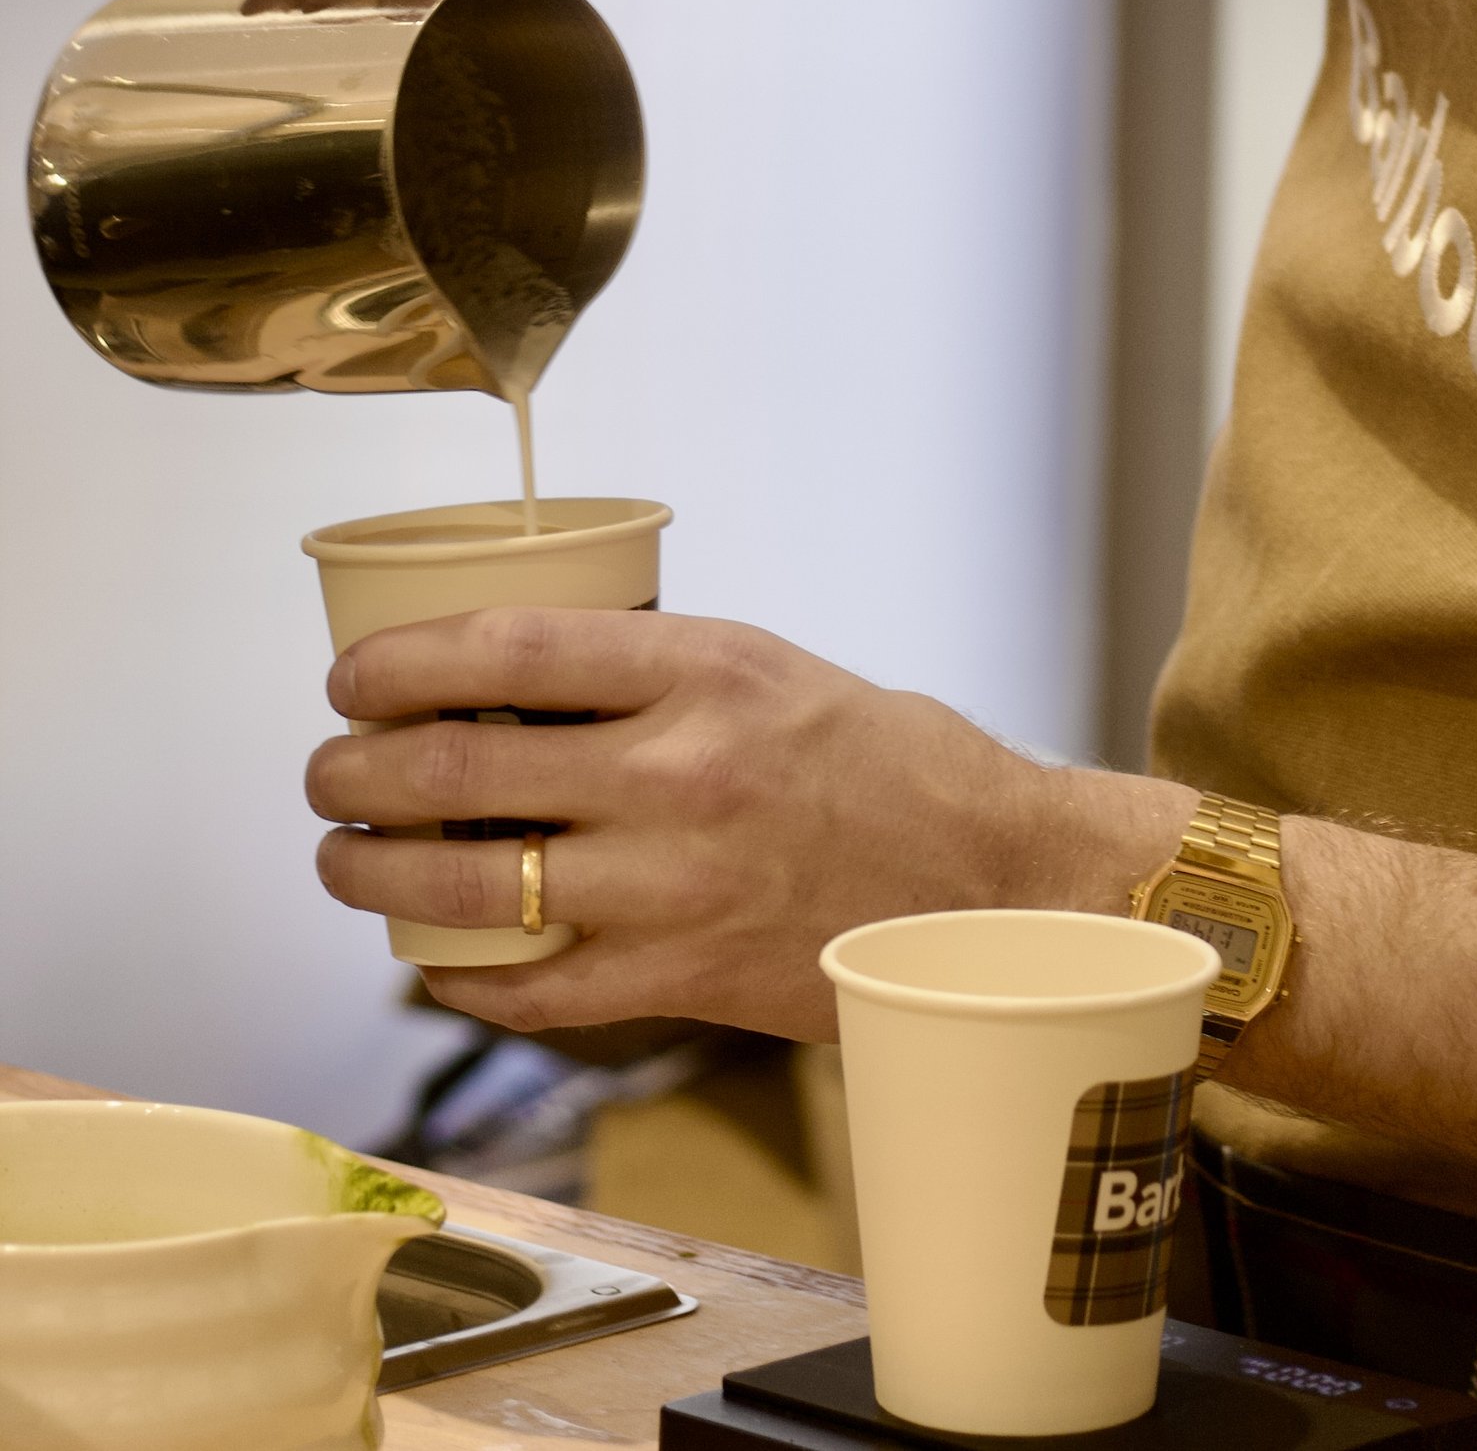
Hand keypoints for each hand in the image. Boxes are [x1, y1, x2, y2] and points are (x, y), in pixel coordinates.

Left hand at [304, 607, 1189, 1038]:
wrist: (987, 881)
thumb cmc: (881, 760)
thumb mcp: (765, 665)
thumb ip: (646, 671)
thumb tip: (504, 676)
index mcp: (702, 669)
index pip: (506, 649)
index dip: (400, 661)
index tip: (351, 673)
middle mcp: (677, 772)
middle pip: (457, 768)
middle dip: (355, 769)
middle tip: (327, 769)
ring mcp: (673, 886)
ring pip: (467, 886)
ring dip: (374, 874)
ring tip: (344, 858)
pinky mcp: (681, 980)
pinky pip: (529, 990)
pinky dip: (458, 976)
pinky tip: (429, 959)